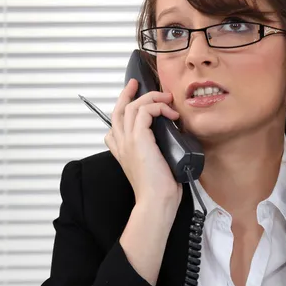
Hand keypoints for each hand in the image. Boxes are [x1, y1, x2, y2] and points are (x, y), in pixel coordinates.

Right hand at [105, 78, 182, 210]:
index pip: (114, 128)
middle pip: (118, 111)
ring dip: (150, 98)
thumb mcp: (156, 168)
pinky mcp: (138, 138)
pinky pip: (144, 110)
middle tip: (138, 84)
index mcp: (123, 152)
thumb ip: (157, 154)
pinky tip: (171, 114)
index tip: (137, 103)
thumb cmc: (159, 190)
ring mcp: (128, 140)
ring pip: (131, 107)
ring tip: (166, 99)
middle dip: (127, 94)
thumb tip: (172, 141)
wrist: (156, 201)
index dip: (122, 112)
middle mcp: (121, 144)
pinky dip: (158, 106)